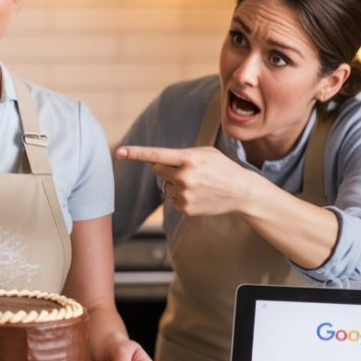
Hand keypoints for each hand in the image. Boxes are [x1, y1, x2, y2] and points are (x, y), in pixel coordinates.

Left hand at [117, 145, 250, 217]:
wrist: (241, 191)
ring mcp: (184, 194)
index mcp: (189, 158)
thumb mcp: (205, 152)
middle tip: (185, 170)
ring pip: (165, 186)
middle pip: (157, 170)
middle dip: (165, 169)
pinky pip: (171, 200)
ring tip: (197, 184)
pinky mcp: (185, 208)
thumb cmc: (221, 167)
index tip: (119, 151)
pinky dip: (180, 197)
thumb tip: (156, 164)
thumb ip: (181, 154)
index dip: (135, 153)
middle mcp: (184, 176)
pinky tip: (198, 195)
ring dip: (175, 184)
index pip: (156, 155)